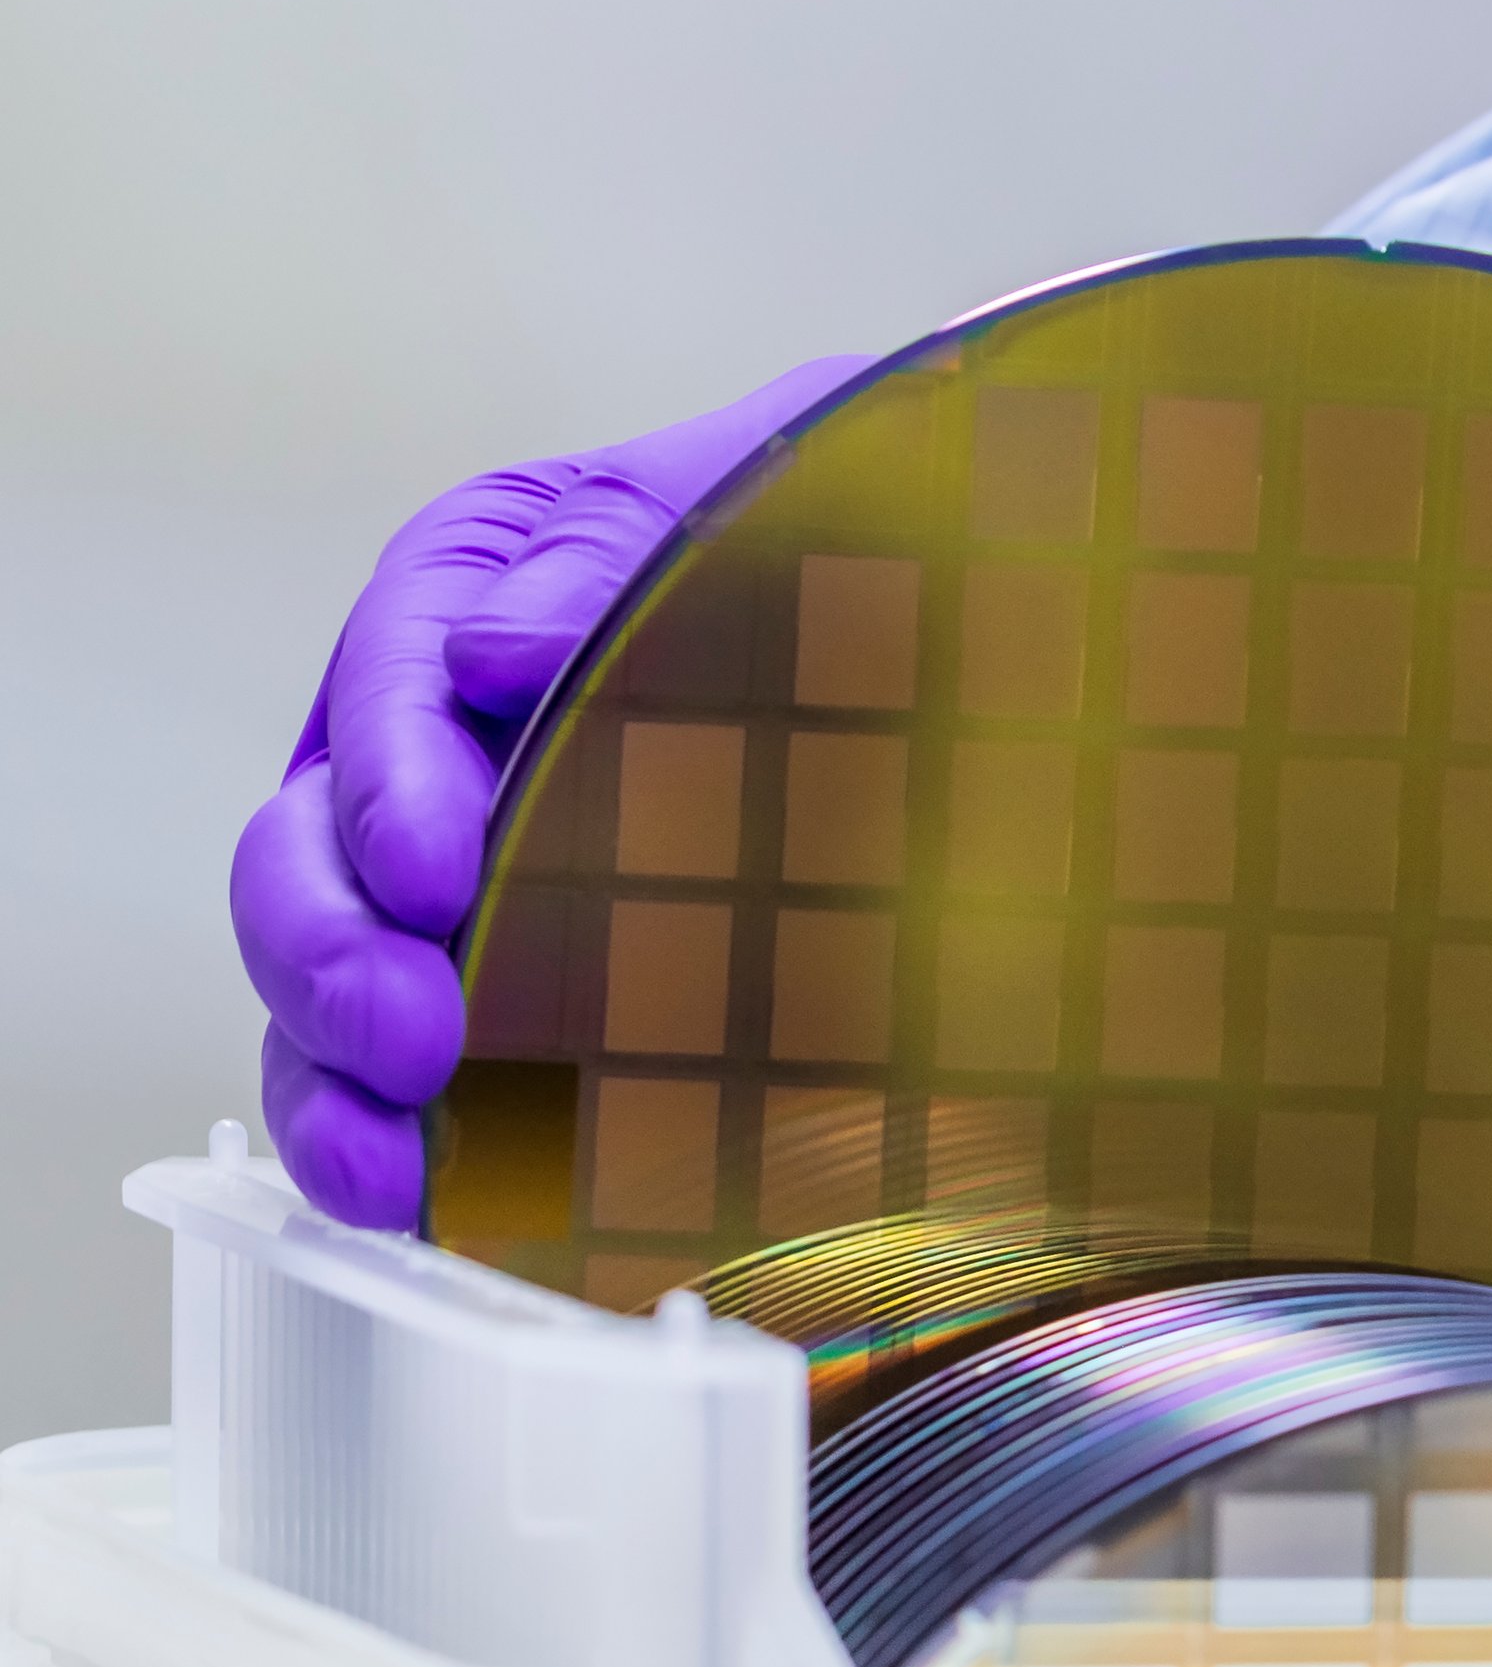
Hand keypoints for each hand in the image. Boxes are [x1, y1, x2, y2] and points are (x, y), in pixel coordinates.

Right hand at [232, 356, 869, 1224]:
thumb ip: (646, 535)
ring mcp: (470, 864)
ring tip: (385, 1161)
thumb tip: (499, 657)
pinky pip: (409, 1065)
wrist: (1001, 600)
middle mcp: (445, 727)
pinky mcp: (522, 978)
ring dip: (332, 1070)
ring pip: (329, 966)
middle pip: (315, 836)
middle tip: (412, 1036)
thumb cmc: (880, 519)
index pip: (395, 667)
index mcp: (491, 579)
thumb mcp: (792, 465)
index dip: (394, 779)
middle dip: (332, 946)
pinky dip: (393, 1135)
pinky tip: (427, 1201)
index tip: (434, 873)